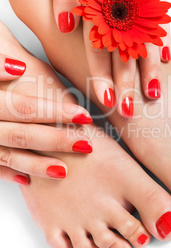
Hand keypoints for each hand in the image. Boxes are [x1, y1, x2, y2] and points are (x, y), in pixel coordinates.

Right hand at [0, 53, 92, 184]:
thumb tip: (17, 68)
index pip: (23, 107)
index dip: (55, 112)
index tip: (83, 115)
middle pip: (20, 134)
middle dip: (55, 140)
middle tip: (85, 143)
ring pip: (5, 155)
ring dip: (35, 164)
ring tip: (63, 169)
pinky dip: (5, 172)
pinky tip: (25, 178)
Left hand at [49, 0, 170, 117]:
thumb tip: (69, 25)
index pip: (99, 45)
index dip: (101, 75)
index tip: (105, 101)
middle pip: (125, 49)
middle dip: (126, 82)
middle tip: (129, 111)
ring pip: (147, 39)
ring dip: (148, 70)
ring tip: (152, 94)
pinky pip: (162, 20)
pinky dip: (163, 42)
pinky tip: (165, 59)